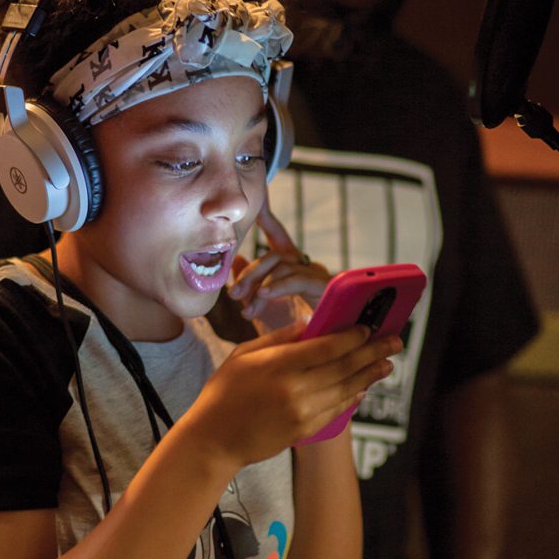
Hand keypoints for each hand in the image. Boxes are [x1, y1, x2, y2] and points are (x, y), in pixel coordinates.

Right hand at [177, 321, 401, 470]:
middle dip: (373, 352)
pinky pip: (337, 409)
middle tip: (395, 342)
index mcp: (279, 364)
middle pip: (345, 366)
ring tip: (387, 363)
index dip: (353, 336)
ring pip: (347, 389)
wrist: (214, 439)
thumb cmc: (225, 391)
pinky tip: (364, 386)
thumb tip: (311, 322)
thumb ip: (281, 338)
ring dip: (370, 374)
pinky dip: (353, 396)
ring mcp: (303, 412)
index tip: (368, 327)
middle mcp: (296, 389)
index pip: (328, 346)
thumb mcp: (245, 354)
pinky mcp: (305, 430)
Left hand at [229, 199, 330, 332]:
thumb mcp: (265, 308)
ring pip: (282, 265)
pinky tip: (263, 297)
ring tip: (247, 310)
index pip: (278, 237)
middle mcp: (308, 267)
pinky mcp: (326, 289)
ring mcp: (318, 276)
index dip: (268, 218)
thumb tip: (236, 260)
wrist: (321, 357)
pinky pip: (297, 280)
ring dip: (259, 287)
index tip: (257, 201)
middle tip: (233, 294)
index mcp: (294, 269)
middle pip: (273, 255)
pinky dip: (278, 287)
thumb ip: (251, 285)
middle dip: (250, 273)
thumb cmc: (295, 333)